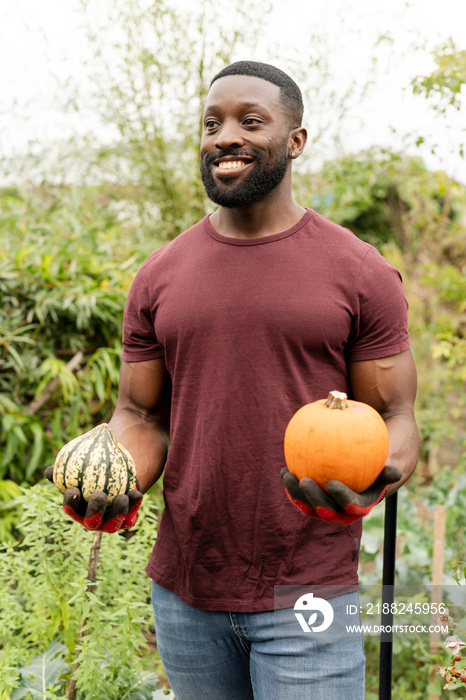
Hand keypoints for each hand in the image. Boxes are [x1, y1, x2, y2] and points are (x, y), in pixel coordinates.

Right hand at [44, 466, 142, 532]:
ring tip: (122, 496)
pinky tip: (136, 493)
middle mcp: (93, 521)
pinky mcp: (126, 521)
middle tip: (99, 495)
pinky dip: (134, 505)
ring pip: (114, 522)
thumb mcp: (78, 469)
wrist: (114, 481)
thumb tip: (48, 470)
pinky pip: (131, 514)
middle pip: (92, 521)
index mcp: (78, 510)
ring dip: (119, 510)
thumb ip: (64, 469)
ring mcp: (110, 523)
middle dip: (95, 510)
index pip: (71, 509)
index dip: (71, 503)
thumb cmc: (91, 474)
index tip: (73, 489)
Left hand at [281, 465, 401, 524]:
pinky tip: (284, 470)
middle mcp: (344, 511)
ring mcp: (327, 506)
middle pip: (327, 511)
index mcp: (363, 505)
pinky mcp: (314, 498)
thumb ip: (390, 468)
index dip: (343, 498)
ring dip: (296, 494)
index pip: (353, 506)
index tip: (332, 483)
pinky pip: (301, 495)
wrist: (372, 464)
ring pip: (309, 506)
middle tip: (304, 481)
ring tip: (288, 475)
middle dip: (313, 500)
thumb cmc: (383, 457)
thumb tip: (392, 469)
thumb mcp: (392, 460)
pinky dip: (292, 486)